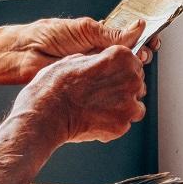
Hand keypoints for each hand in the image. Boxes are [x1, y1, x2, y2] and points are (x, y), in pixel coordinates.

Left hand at [11, 17, 160, 82]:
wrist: (25, 55)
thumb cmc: (48, 36)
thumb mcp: (84, 29)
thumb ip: (111, 33)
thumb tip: (139, 27)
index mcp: (100, 38)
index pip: (129, 40)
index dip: (143, 40)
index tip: (154, 40)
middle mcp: (99, 56)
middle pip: (130, 60)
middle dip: (140, 57)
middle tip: (142, 56)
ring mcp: (95, 74)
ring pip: (122, 78)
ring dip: (131, 76)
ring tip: (133, 71)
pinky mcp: (88, 90)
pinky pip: (108, 92)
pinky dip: (118, 92)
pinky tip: (122, 88)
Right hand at [12, 45, 146, 143]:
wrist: (46, 115)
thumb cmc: (54, 86)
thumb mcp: (73, 59)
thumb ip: (95, 60)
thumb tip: (98, 63)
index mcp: (120, 58)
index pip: (133, 60)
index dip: (120, 68)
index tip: (112, 74)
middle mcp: (130, 79)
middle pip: (136, 82)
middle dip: (123, 87)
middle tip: (102, 93)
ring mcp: (128, 104)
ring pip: (135, 105)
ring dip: (122, 106)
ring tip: (100, 108)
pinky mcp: (122, 126)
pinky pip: (124, 123)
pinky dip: (113, 123)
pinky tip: (95, 119)